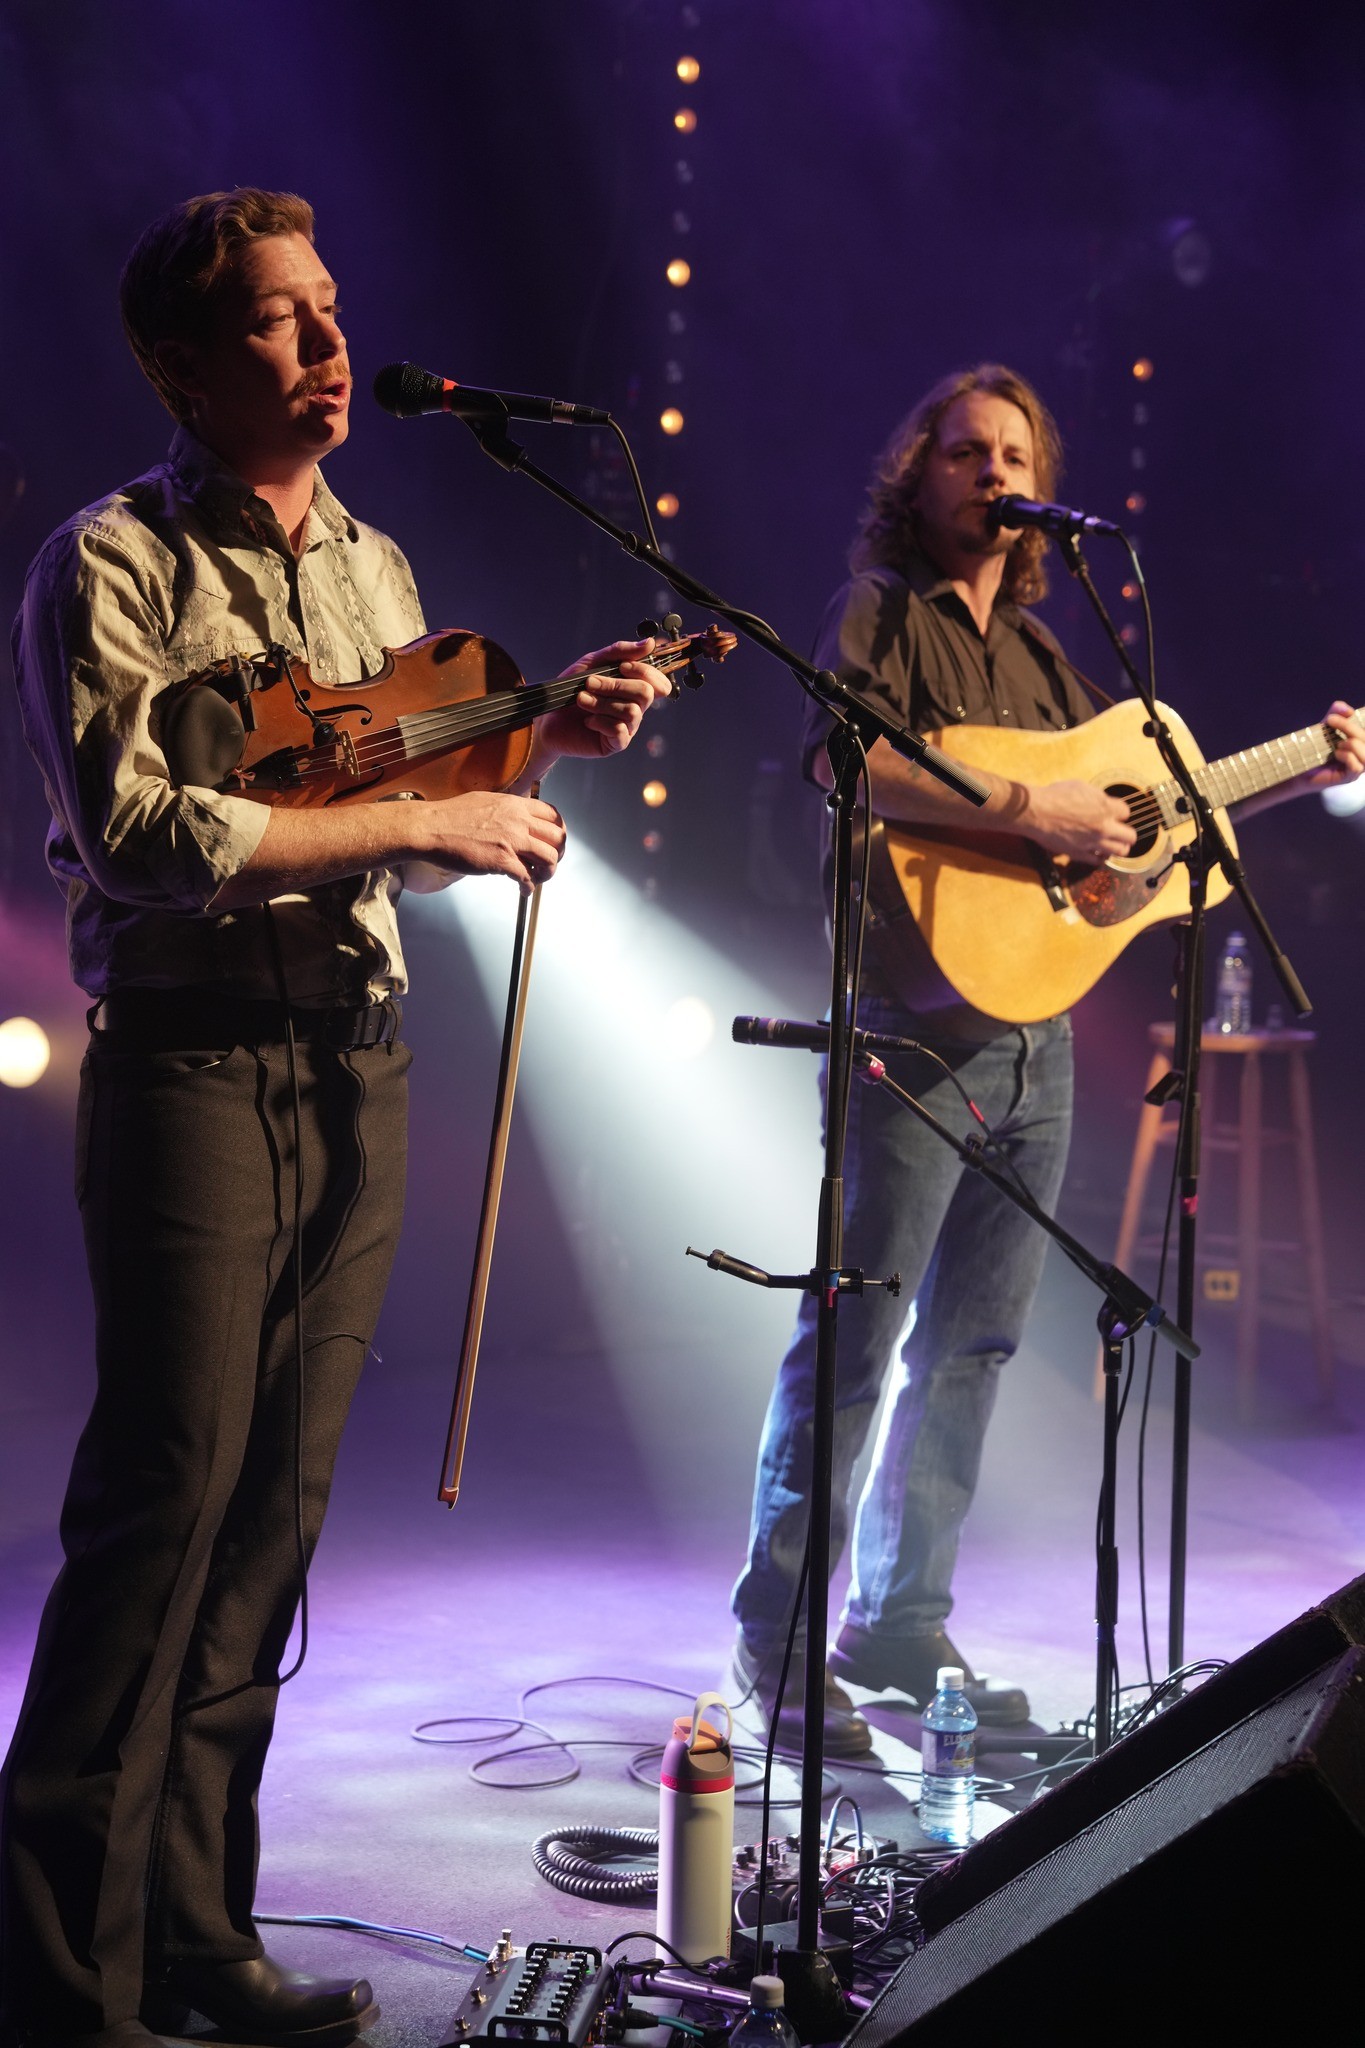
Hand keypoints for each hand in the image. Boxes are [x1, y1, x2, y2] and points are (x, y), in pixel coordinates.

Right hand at [416, 789, 566, 895]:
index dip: (558, 832)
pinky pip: (528, 878)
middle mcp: (518, 820)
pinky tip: (523, 890)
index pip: (553, 815)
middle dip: (558, 853)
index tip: (554, 842)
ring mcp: (511, 841)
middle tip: (549, 863)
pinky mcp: (502, 861)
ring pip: (549, 858)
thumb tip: (516, 817)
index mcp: (515, 804)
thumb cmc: (450, 816)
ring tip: (537, 879)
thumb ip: (506, 809)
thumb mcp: (486, 801)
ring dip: (547, 873)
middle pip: (558, 837)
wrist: (430, 828)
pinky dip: (529, 887)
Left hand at [536, 637, 672, 761]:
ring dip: (602, 702)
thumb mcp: (593, 663)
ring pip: (631, 711)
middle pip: (646, 693)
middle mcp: (635, 708)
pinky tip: (587, 721)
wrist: (548, 716)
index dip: (645, 671)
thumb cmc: (572, 689)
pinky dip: (600, 721)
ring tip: (581, 700)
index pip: (658, 682)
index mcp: (633, 689)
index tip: (621, 666)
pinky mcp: (615, 744)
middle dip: (616, 685)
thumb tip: (649, 644)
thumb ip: (619, 652)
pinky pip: (619, 731)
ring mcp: (627, 727)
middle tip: (590, 683)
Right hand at [1020, 778, 1135, 861]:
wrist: (1036, 812)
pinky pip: (1097, 861)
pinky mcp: (1079, 854)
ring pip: (1119, 851)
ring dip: (1118, 847)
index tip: (1115, 813)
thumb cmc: (1055, 796)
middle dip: (1127, 834)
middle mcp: (1103, 827)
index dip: (1120, 812)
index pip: (1126, 812)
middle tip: (1122, 832)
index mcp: (1106, 808)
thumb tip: (1104, 802)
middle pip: (1130, 836)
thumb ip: (1097, 797)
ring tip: (1114, 844)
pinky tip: (1097, 852)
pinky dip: (1100, 857)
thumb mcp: (1081, 786)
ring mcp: (1092, 842)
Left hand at [1309, 701, 1364, 786]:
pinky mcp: (1348, 778)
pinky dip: (1347, 757)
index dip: (1359, 723)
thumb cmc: (1314, 745)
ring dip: (1353, 745)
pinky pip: (1357, 767)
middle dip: (1350, 728)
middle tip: (1331, 721)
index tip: (1343, 715)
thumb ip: (1337, 712)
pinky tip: (1336, 754)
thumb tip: (1348, 710)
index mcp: (1361, 741)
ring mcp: (1357, 768)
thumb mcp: (1326, 725)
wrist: (1297, 763)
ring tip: (1338, 744)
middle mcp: (1362, 754)